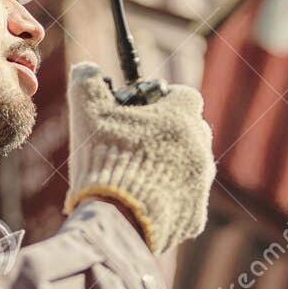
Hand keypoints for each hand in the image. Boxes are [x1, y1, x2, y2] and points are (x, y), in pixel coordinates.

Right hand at [63, 63, 214, 252]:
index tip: (143, 109)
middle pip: (193, 131)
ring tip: (139, 175)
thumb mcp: (88, 112)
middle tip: (140, 143)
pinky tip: (144, 203)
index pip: (185, 96)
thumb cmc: (104, 159)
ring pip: (192, 167)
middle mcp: (200, 149)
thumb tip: (86, 69)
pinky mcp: (196, 216)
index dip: (164, 99)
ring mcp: (201, 185)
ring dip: (172, 166)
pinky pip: (186, 201)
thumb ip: (87, 82)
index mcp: (181, 117)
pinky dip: (169, 200)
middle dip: (171, 133)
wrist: (118, 219)